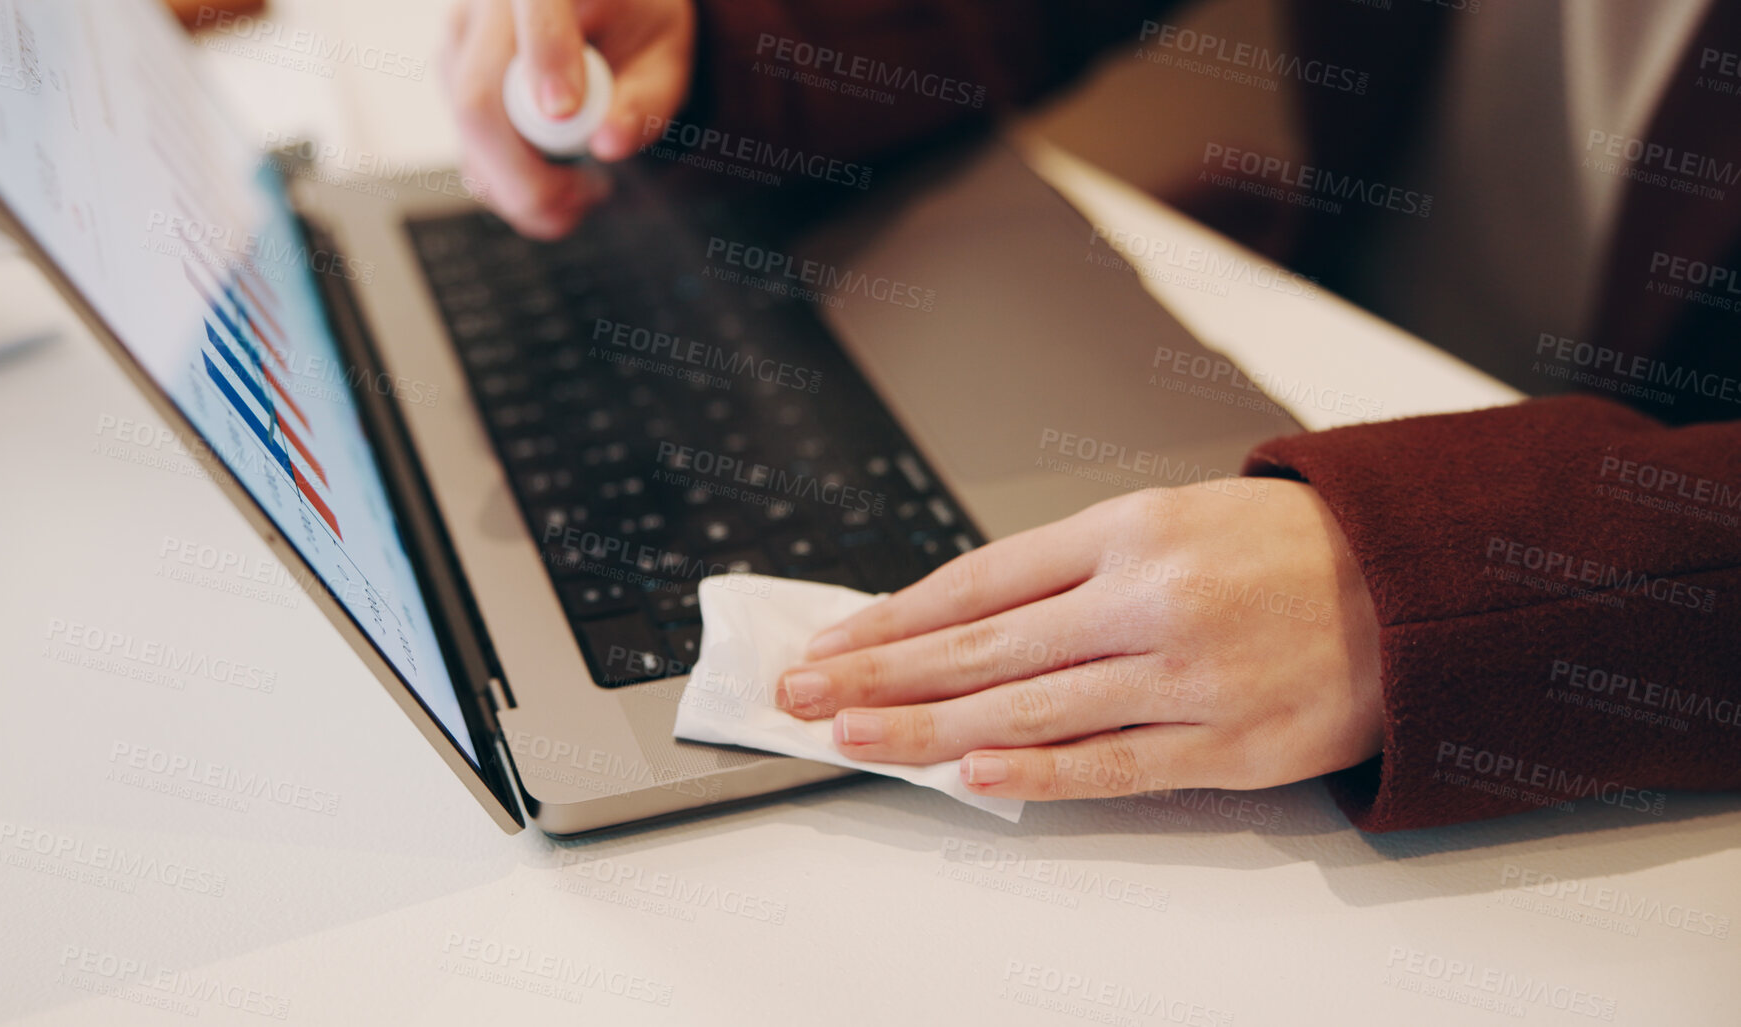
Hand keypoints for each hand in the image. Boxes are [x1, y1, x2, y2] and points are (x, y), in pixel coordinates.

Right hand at [438, 0, 694, 237]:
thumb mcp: (664, 59)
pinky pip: (466, 146)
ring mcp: (460, 38)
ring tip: (579, 196)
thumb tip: (608, 143)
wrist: (608, 17)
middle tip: (578, 202)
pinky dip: (508, 184)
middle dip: (525, 173)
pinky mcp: (450, 75)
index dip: (546, 58)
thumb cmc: (637, 31)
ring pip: (467, 131)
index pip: (537, 7)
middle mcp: (493, 4)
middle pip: (480, 95)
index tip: (564, 111)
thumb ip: (644, 99)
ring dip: (520, 187)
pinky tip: (550, 184)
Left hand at [777, 480, 1384, 801]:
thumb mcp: (1172, 518)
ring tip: (852, 734)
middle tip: (802, 690)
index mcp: (1128, 531)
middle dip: (878, 672)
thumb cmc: (1288, 550)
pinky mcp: (1231, 745)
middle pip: (982, 643)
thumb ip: (1072, 569)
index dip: (893, 615)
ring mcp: (1187, 675)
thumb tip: (962, 620)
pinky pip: (1116, 764)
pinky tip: (973, 776)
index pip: (978, 580)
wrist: (1420, 583)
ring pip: (1029, 706)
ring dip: (928, 726)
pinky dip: (1039, 772)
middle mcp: (1148, 598)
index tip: (833, 637)